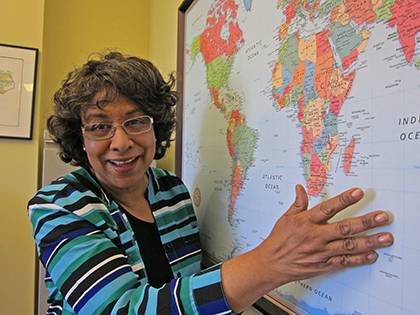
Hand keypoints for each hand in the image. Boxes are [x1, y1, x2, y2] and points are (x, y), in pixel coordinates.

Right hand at [256, 185, 393, 287]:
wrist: (271, 264)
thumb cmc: (278, 241)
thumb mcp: (285, 218)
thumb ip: (298, 203)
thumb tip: (301, 188)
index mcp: (306, 222)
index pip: (328, 208)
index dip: (344, 200)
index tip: (358, 192)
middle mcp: (315, 236)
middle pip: (344, 228)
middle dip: (365, 222)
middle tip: (383, 217)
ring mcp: (321, 252)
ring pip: (349, 245)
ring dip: (369, 241)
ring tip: (386, 237)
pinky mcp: (324, 264)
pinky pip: (345, 261)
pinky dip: (359, 259)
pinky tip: (372, 254)